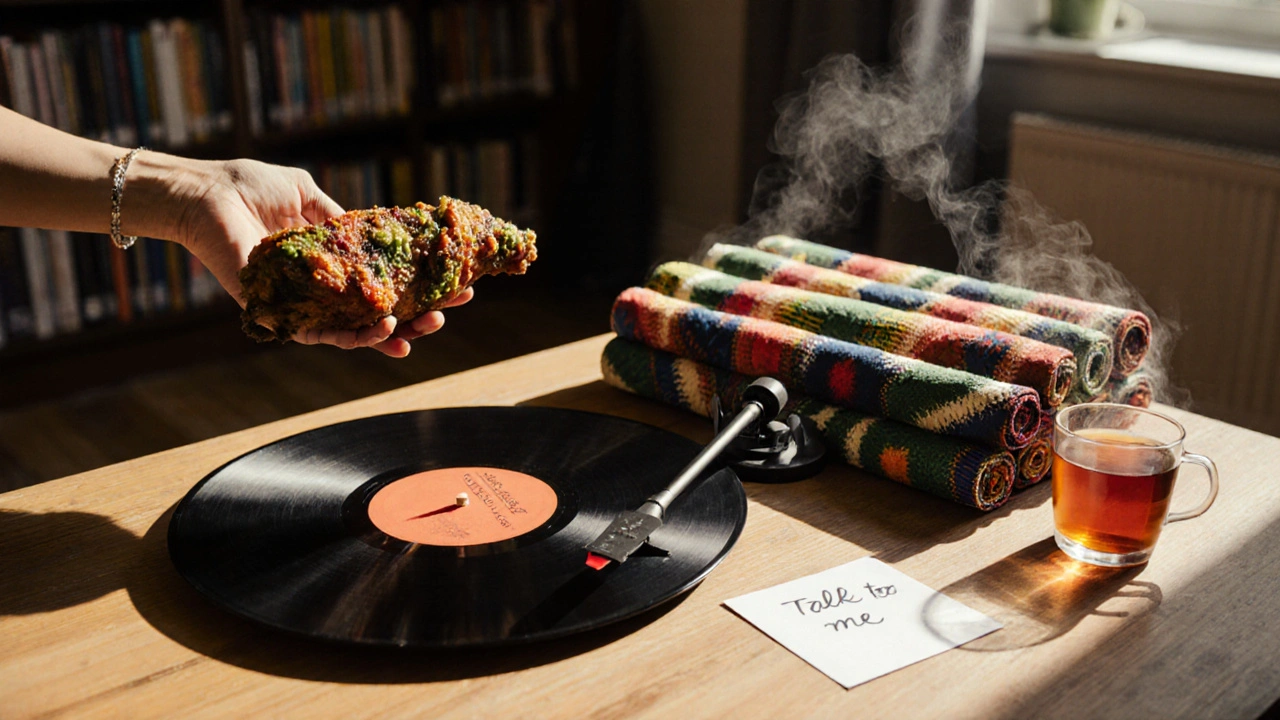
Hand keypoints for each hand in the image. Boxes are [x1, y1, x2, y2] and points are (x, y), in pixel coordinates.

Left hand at [168, 157, 468, 357]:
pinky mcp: (276, 313)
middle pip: (374, 316)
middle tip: (445, 315)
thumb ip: (340, 217)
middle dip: (414, 319)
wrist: (204, 194)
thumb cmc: (247, 188)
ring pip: (352, 334)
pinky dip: (351, 338)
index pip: (381, 285)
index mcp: (329, 264)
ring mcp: (299, 305)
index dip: (418, 288)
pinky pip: (318, 335)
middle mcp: (317, 291)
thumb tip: (377, 231)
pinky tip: (380, 331)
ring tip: (419, 328)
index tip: (457, 287)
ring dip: (390, 335)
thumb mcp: (307, 194)